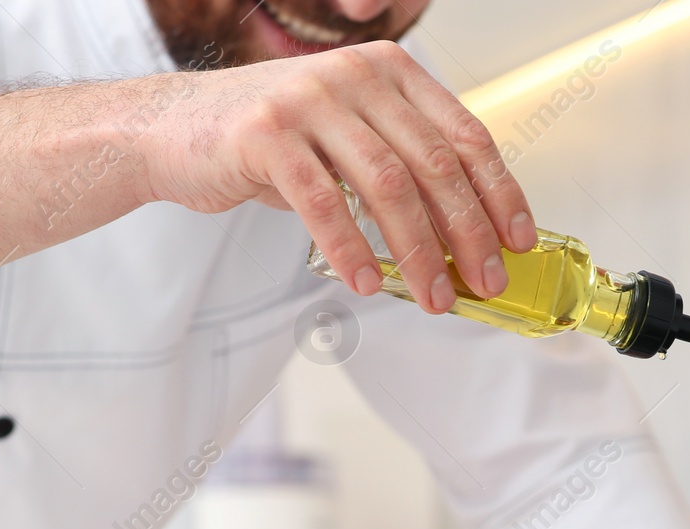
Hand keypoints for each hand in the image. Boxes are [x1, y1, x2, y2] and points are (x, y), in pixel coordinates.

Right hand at [142, 41, 535, 312]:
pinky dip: (351, 248)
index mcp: (389, 72)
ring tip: (433, 297)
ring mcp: (310, 99)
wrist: (171, 130)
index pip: (465, 135)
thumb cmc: (268, 143)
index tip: (518, 241)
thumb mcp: (346, 139)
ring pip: (387, 186)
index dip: (499, 192)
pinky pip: (324, 200)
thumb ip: (399, 166)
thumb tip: (462, 235)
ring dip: (418, 251)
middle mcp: (356, 76)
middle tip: (483, 282)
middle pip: (434, 164)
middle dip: (468, 233)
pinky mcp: (266, 134)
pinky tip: (366, 282)